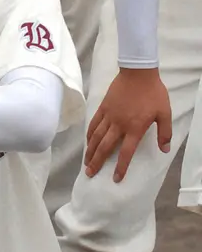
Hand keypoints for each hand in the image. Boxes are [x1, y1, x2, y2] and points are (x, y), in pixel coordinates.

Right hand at [85, 67, 171, 181]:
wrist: (138, 73)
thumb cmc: (153, 93)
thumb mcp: (164, 112)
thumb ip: (164, 132)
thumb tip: (165, 149)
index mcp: (135, 128)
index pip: (126, 152)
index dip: (121, 167)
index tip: (115, 178)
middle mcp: (119, 125)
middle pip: (105, 148)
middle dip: (97, 162)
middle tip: (90, 174)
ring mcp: (109, 117)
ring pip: (96, 138)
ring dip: (90, 152)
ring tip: (86, 163)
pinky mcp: (103, 109)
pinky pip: (94, 125)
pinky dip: (89, 135)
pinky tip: (87, 143)